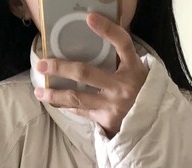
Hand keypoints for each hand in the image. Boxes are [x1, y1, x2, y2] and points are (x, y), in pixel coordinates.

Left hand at [33, 12, 148, 138]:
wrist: (152, 124)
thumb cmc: (141, 92)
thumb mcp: (137, 71)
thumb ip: (121, 56)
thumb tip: (101, 32)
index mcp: (133, 68)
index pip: (122, 43)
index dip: (107, 29)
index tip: (89, 17)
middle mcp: (122, 86)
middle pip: (86, 73)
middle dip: (61, 67)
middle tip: (42, 63)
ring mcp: (112, 105)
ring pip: (78, 97)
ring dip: (55, 94)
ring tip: (39, 92)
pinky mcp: (106, 120)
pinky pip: (82, 111)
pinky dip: (68, 106)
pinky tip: (56, 103)